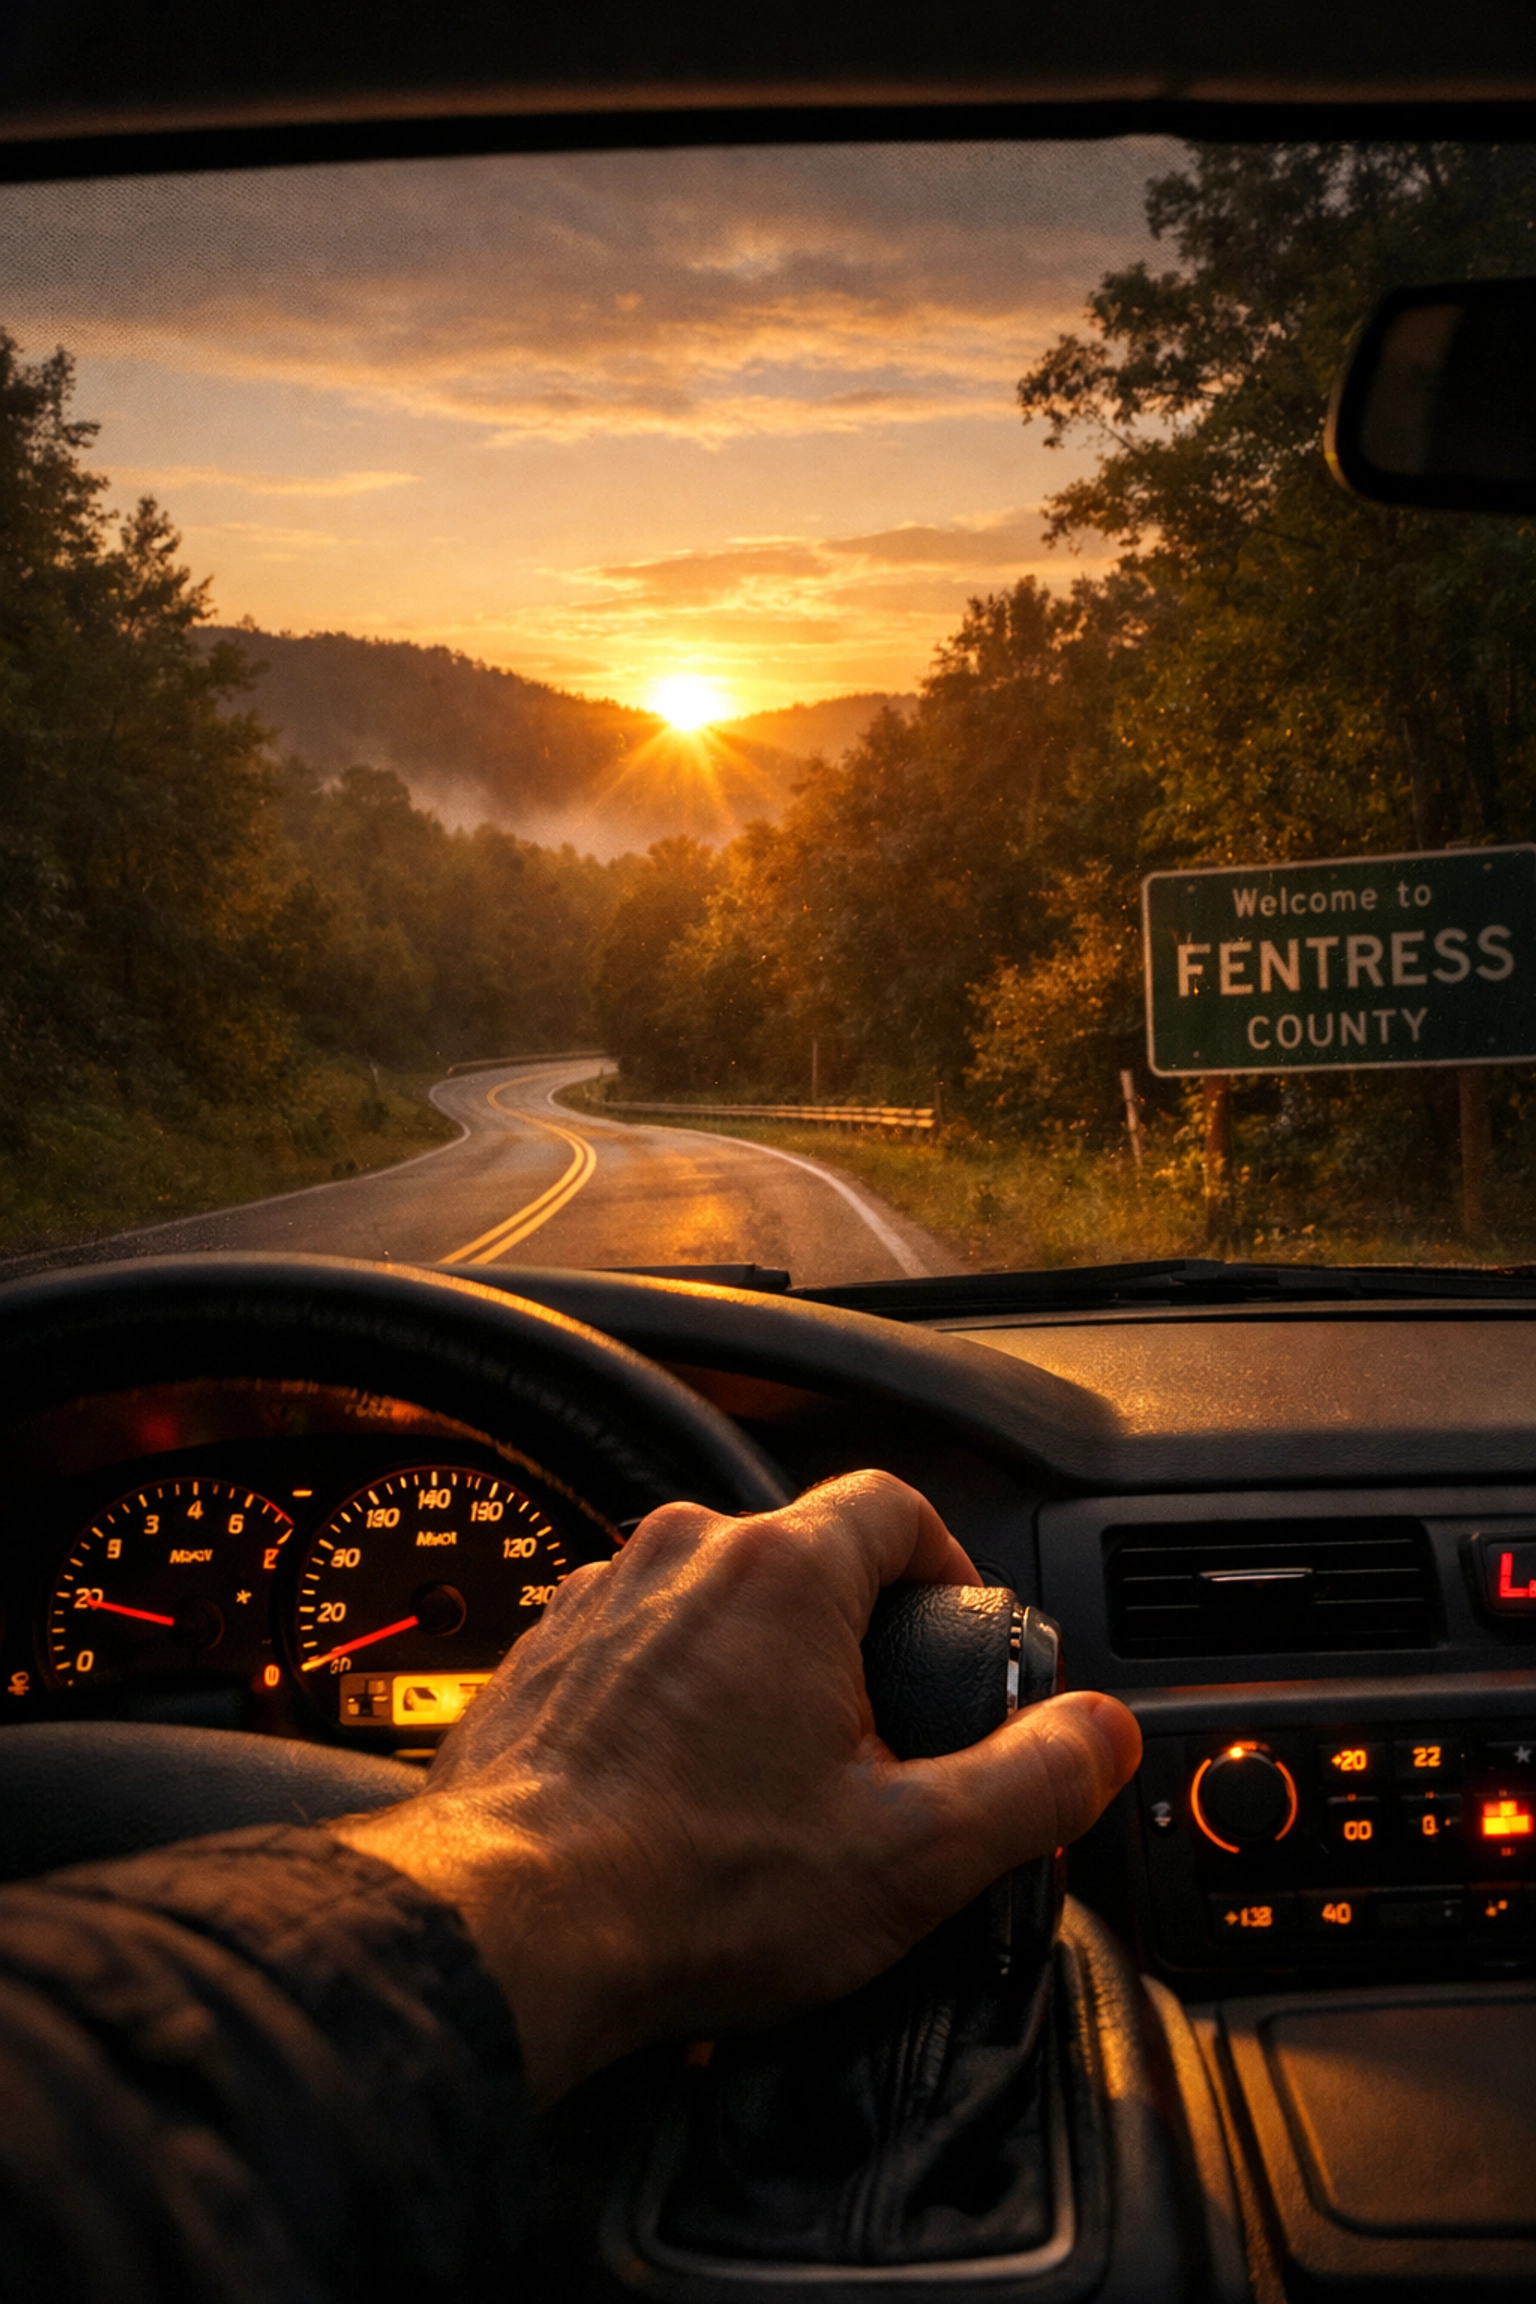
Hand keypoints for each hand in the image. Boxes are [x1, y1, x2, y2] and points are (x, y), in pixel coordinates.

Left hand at [330, 1471, 1140, 2105]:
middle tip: (874, 1736)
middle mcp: (679, 1553)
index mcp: (778, 1568)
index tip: (953, 1638)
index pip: (896, 1503)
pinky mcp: (540, 1652)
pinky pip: (639, 1641)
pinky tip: (682, 1784)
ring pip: (715, 1595)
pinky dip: (676, 1691)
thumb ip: (1034, 1781)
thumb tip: (1101, 1733)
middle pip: (804, 1551)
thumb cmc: (689, 1891)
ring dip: (758, 1661)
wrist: (502, 1932)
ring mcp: (596, 1596)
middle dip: (853, 1632)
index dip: (946, 1565)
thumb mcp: (912, 1853)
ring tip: (773, 1773)